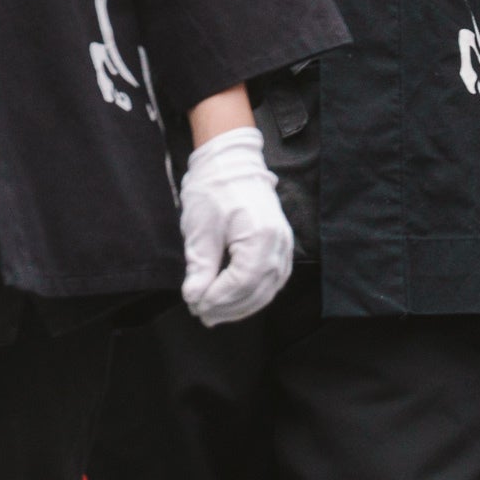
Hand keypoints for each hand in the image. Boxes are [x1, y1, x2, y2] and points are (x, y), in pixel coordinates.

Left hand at [178, 124, 293, 325]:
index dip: (219, 299)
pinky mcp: (281, 245)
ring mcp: (284, 244)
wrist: (232, 164)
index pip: (242, 281)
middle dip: (228, 307)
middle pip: (258, 290)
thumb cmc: (215, 191)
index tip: (195, 304)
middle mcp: (279, 243)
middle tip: (201, 314)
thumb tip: (195, 297)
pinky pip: (273, 279)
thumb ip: (200, 267)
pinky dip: (254, 294)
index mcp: (260, 235)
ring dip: (242, 305)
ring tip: (215, 312)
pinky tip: (236, 300)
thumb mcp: (200, 230)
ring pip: (268, 288)